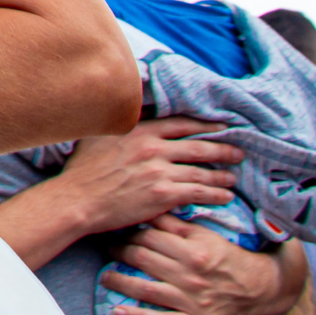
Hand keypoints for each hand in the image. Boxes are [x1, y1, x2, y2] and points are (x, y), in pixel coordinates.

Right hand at [54, 116, 243, 236]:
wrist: (78, 199)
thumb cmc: (83, 170)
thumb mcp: (98, 136)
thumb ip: (119, 125)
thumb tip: (128, 115)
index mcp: (139, 130)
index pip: (180, 124)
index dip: (204, 126)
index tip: (220, 128)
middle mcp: (152, 147)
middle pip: (197, 146)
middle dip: (222, 149)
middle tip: (238, 152)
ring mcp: (159, 171)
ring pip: (201, 170)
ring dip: (221, 175)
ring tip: (232, 178)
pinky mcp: (163, 194)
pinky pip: (198, 192)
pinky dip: (215, 194)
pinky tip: (225, 197)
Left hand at [101, 218, 301, 314]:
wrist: (262, 289)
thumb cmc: (230, 257)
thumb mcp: (206, 234)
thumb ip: (177, 222)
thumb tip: (148, 205)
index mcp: (194, 249)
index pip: (150, 236)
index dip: (129, 231)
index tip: (115, 228)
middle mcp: (191, 275)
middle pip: (143, 259)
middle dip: (120, 252)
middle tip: (107, 247)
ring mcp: (192, 301)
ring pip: (146, 289)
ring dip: (120, 281)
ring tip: (105, 276)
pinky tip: (117, 311)